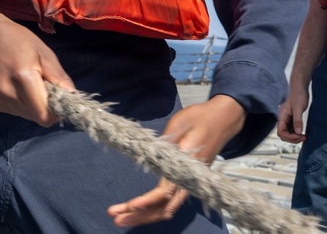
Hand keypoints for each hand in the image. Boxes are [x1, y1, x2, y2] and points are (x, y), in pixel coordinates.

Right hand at [0, 10, 73, 125]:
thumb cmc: (20, 42)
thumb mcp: (45, 53)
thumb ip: (59, 78)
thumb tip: (73, 99)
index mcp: (22, 77)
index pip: (44, 115)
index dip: (56, 110)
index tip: (59, 97)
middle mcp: (7, 93)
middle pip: (38, 117)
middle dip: (46, 107)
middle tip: (44, 86)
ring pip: (28, 116)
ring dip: (35, 106)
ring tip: (29, 85)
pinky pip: (18, 112)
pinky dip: (24, 104)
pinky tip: (18, 88)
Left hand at [107, 95, 245, 227]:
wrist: (222, 119)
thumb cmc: (199, 118)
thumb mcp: (178, 124)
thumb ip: (165, 143)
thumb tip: (149, 154)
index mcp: (186, 166)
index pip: (165, 192)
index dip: (147, 201)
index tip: (130, 206)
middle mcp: (188, 179)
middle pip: (164, 207)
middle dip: (140, 216)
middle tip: (115, 219)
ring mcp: (188, 182)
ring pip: (166, 207)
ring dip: (144, 214)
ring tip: (121, 217)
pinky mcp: (185, 180)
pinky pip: (169, 200)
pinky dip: (153, 207)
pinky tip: (138, 209)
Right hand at [278, 85, 309, 143]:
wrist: (299, 88)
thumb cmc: (298, 96)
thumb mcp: (298, 108)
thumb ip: (297, 120)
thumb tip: (298, 132)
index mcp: (282, 117)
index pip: (281, 132)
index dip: (290, 137)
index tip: (300, 136)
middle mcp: (283, 119)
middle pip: (283, 134)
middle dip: (292, 139)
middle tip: (303, 138)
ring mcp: (287, 119)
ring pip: (287, 133)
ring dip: (294, 137)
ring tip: (304, 136)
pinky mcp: (291, 119)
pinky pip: (291, 129)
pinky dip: (296, 133)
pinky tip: (302, 133)